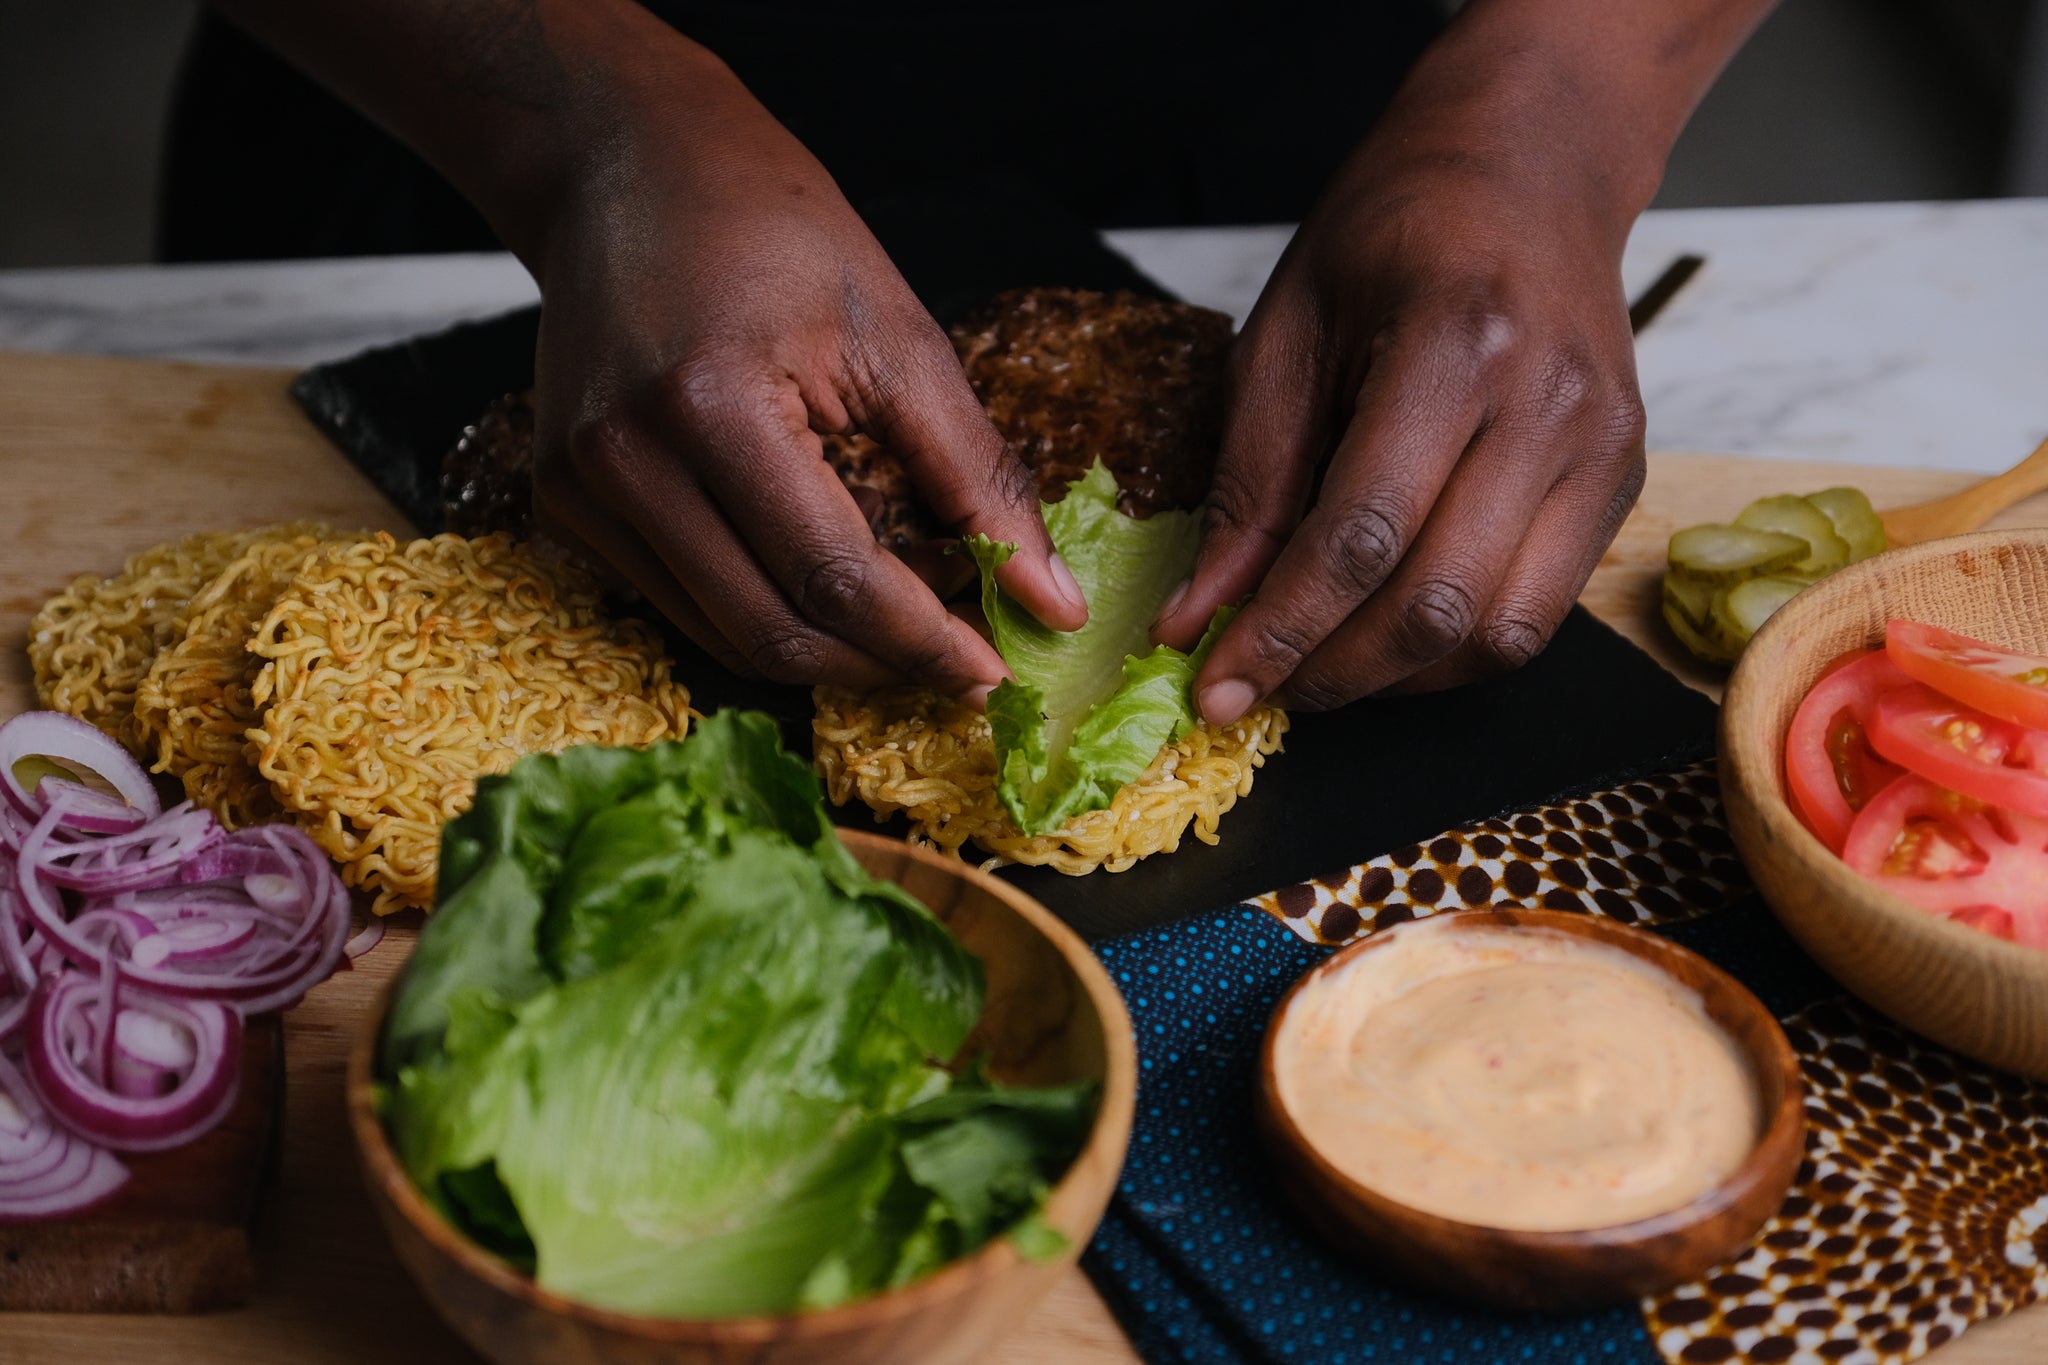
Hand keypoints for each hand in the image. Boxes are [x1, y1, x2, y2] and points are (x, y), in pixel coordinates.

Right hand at [516, 46, 1084, 691]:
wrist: (627, 168)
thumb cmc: (771, 231)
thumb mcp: (901, 340)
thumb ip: (979, 480)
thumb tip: (1051, 602)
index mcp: (709, 407)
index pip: (832, 578)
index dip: (922, 642)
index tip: (995, 674)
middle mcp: (622, 461)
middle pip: (771, 631)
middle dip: (879, 662)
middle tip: (958, 654)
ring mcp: (577, 490)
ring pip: (723, 635)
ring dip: (827, 645)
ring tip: (902, 605)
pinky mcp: (562, 505)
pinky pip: (681, 602)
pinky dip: (763, 606)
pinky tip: (818, 566)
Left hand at [1153, 35, 1659, 721]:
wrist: (1529, 167)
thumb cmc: (1394, 232)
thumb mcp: (1286, 331)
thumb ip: (1248, 484)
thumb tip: (1199, 619)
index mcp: (1454, 344)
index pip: (1361, 535)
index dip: (1280, 629)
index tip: (1215, 686)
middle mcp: (1549, 405)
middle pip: (1436, 603)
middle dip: (1332, 672)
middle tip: (1259, 686)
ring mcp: (1603, 449)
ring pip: (1500, 633)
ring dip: (1396, 678)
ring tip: (1321, 664)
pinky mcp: (1623, 481)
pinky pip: (1539, 614)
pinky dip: (1454, 651)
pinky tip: (1391, 633)